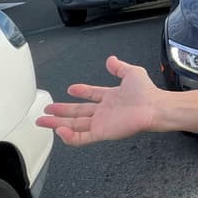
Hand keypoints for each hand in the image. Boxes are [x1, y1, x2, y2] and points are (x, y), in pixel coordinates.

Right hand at [36, 56, 161, 145]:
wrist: (153, 107)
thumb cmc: (147, 92)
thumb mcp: (132, 73)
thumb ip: (119, 67)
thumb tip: (111, 59)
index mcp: (111, 97)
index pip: (92, 95)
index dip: (81, 92)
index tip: (70, 89)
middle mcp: (104, 111)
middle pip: (77, 112)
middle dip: (60, 111)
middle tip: (45, 111)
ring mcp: (101, 122)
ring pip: (74, 125)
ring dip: (58, 123)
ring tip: (43, 121)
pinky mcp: (101, 132)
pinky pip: (81, 137)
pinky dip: (69, 136)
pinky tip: (59, 130)